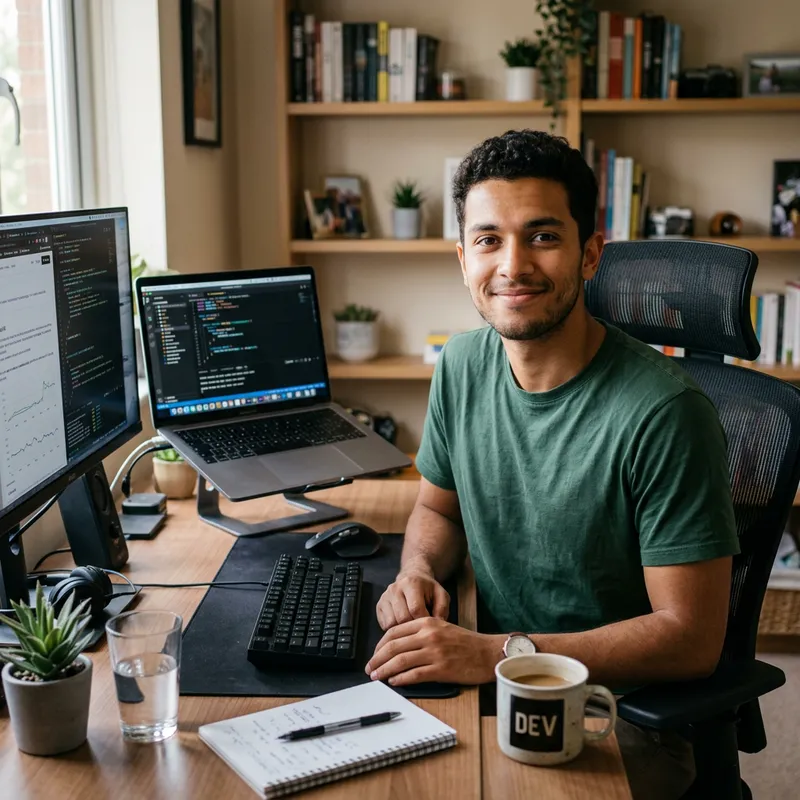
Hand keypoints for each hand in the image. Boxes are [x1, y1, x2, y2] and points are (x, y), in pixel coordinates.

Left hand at [365, 617, 504, 686]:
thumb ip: (421, 634)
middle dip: (377, 659)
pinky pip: (414, 675)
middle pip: (393, 646)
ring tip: (377, 677)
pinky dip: (401, 679)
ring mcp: (434, 652)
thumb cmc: (466, 643)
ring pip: (400, 661)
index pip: (394, 632)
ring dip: (385, 670)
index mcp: (427, 623)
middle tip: (369, 668)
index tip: (374, 654)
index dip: (379, 645)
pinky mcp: (441, 669)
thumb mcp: (442, 628)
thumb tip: (398, 647)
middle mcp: (429, 635)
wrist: (488, 653)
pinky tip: (394, 682)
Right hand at [376, 566, 449, 630]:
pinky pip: (385, 625)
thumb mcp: (441, 594)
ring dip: (403, 629)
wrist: (412, 577)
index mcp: (411, 583)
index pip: (415, 608)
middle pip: (402, 617)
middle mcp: (395, 588)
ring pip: (392, 623)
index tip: (430, 625)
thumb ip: (442, 608)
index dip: (424, 620)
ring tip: (412, 625)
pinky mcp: (379, 605)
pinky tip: (403, 625)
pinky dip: (395, 629)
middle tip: (421, 627)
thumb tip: (438, 624)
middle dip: (413, 626)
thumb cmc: (428, 589)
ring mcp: (385, 597)